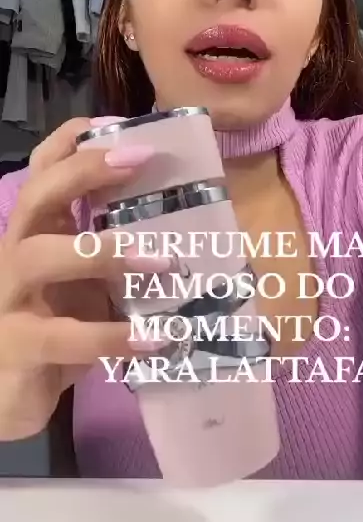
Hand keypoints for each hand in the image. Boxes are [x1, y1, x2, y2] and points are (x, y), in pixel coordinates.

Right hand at [0, 117, 160, 440]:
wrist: (6, 396)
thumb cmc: (52, 329)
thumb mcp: (84, 285)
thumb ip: (113, 256)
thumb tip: (185, 232)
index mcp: (35, 234)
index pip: (42, 171)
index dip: (74, 143)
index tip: (119, 126)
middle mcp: (14, 255)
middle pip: (36, 196)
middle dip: (84, 171)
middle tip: (138, 160)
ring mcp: (8, 299)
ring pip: (40, 257)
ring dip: (103, 252)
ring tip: (162, 259)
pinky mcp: (16, 347)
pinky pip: (63, 338)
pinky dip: (112, 337)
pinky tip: (155, 339)